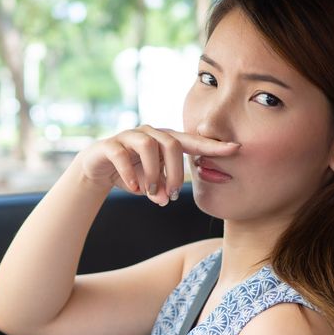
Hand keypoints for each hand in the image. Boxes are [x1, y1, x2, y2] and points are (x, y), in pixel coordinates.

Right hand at [77, 125, 240, 205]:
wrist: (97, 168)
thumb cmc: (132, 174)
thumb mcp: (151, 185)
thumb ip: (162, 190)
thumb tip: (165, 200)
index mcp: (165, 140)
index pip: (193, 141)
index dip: (214, 145)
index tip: (236, 149)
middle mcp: (150, 133)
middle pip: (171, 144)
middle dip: (174, 171)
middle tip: (171, 194)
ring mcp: (129, 136)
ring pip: (149, 146)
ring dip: (153, 173)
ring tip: (151, 193)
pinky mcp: (110, 145)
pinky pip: (122, 155)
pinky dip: (129, 175)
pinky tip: (135, 189)